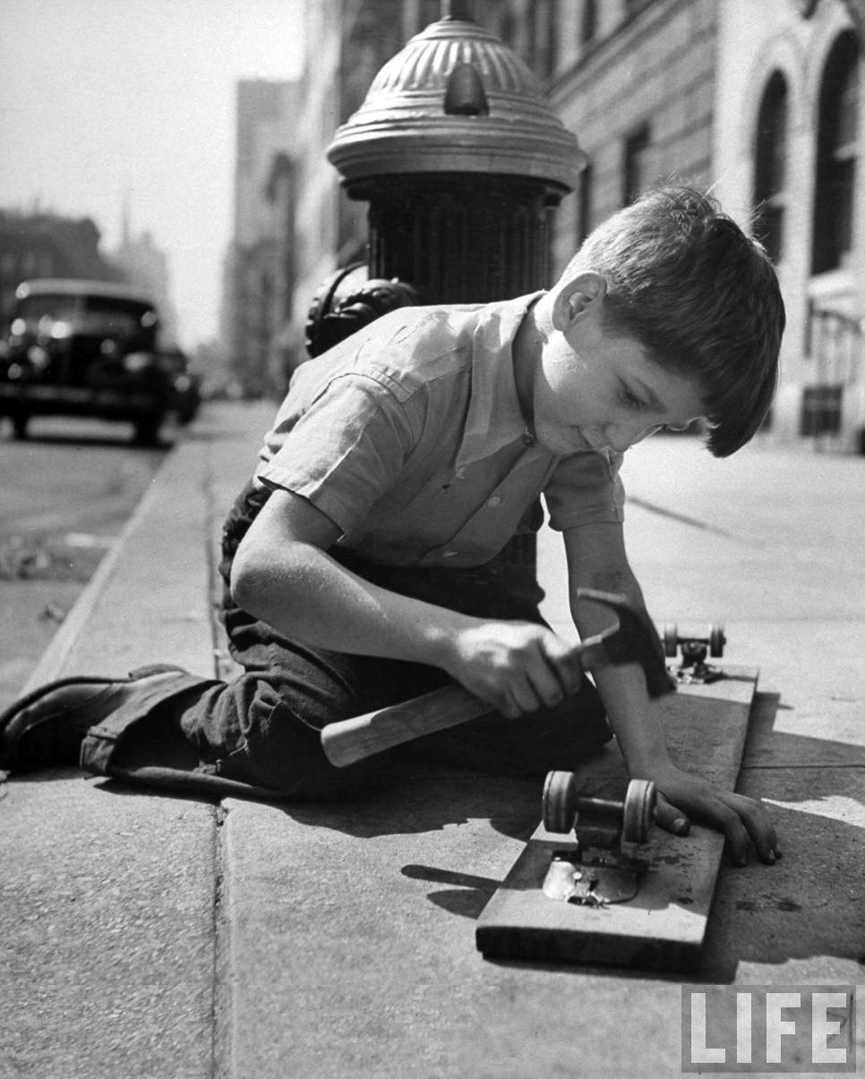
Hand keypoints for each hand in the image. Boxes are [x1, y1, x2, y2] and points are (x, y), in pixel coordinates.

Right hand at [444, 620, 583, 718]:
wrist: (456, 639)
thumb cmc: (497, 637)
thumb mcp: (525, 631)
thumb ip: (551, 647)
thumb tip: (583, 663)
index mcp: (536, 635)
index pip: (567, 661)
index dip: (572, 679)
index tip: (569, 686)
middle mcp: (524, 653)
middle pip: (554, 693)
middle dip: (549, 697)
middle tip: (539, 691)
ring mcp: (507, 672)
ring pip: (533, 706)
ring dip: (527, 703)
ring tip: (515, 688)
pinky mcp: (493, 689)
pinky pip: (514, 712)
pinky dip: (510, 708)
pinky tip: (502, 692)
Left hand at [647, 762, 779, 865]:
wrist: (655, 770)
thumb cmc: (654, 791)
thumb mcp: (652, 803)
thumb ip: (665, 816)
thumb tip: (684, 828)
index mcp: (701, 799)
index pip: (729, 819)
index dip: (739, 840)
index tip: (740, 862)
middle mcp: (716, 793)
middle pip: (750, 810)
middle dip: (763, 835)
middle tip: (768, 860)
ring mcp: (721, 792)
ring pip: (754, 806)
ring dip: (767, 828)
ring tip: (774, 852)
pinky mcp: (722, 795)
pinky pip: (749, 805)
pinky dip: (761, 821)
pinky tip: (764, 837)